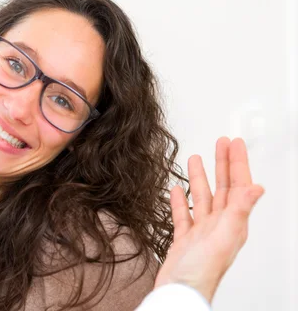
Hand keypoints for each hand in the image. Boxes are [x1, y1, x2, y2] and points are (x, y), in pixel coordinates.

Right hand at [154, 137, 263, 301]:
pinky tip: (176, 191)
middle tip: (221, 143)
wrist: (179, 292)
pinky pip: (183, 215)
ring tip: (196, 159)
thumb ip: (240, 211)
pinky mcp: (184, 239)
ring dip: (199, 179)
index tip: (235, 144)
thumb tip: (258, 188)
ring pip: (202, 199)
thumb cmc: (201, 272)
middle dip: (222, 164)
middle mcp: (219, 226)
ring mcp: (201, 232)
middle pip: (223, 188)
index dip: (237, 163)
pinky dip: (180, 201)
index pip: (238, 186)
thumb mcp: (223, 238)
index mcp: (232, 224)